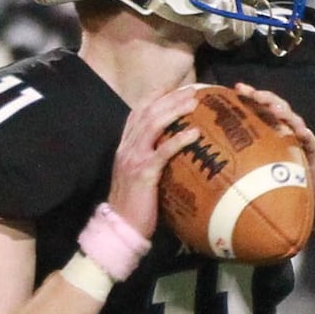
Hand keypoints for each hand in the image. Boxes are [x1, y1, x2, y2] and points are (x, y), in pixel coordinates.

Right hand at [107, 85, 202, 236]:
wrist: (120, 226)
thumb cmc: (136, 203)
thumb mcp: (140, 173)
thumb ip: (150, 157)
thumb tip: (174, 148)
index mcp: (126, 145)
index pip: (138, 112)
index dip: (155, 96)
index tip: (175, 87)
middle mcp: (127, 147)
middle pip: (147, 112)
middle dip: (170, 98)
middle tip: (192, 90)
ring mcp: (133, 159)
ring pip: (152, 125)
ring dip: (174, 110)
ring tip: (193, 103)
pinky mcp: (143, 174)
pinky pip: (162, 152)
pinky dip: (178, 140)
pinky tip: (194, 134)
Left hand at [232, 83, 314, 221]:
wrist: (307, 184)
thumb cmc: (277, 168)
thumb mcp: (257, 156)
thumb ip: (242, 148)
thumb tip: (212, 147)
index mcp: (272, 124)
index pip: (261, 105)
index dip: (250, 94)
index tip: (237, 88)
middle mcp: (286, 126)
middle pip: (278, 106)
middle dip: (266, 98)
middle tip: (255, 95)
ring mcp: (300, 136)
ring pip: (293, 119)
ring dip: (284, 113)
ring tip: (275, 110)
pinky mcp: (311, 150)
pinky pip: (310, 141)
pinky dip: (306, 135)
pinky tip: (302, 133)